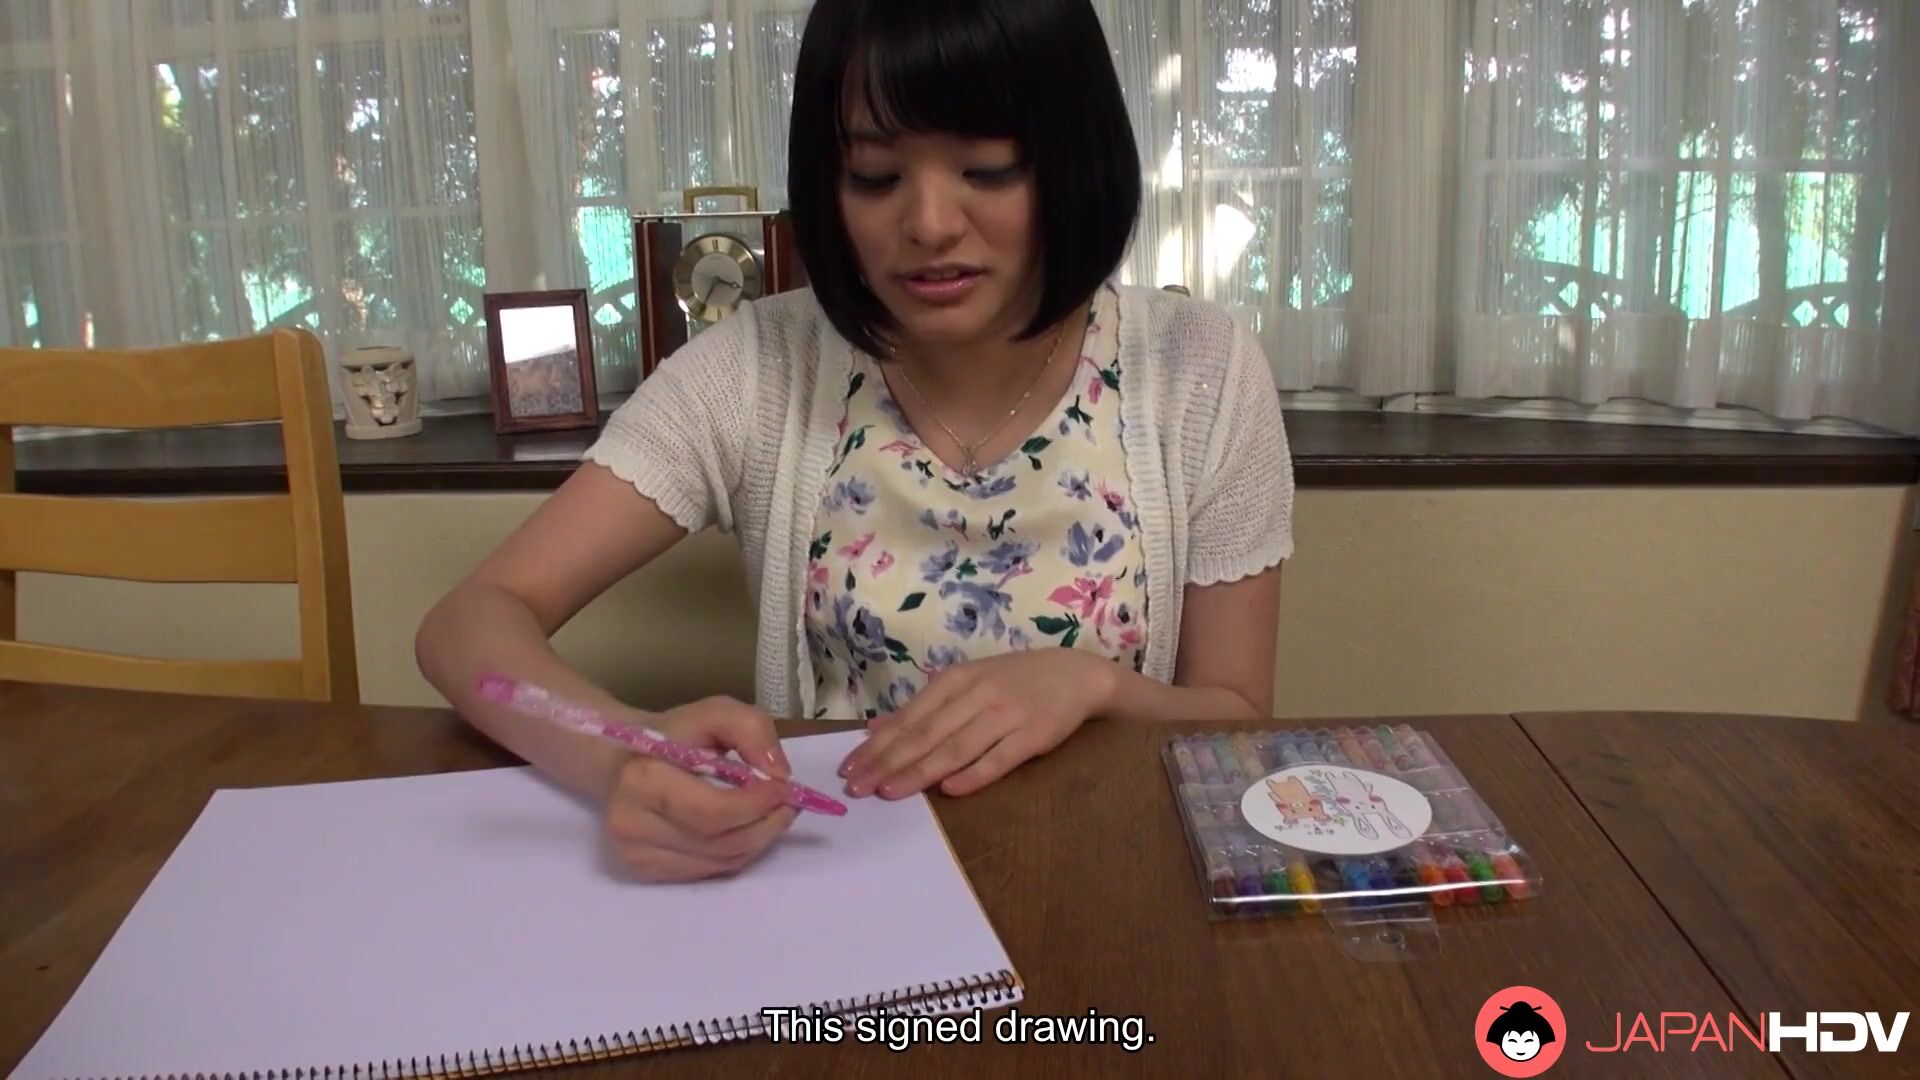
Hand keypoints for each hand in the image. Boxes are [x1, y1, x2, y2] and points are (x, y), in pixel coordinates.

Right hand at [602, 696, 798, 881]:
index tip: (786, 789)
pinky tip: (743, 830)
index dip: (757, 806)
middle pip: (720, 843)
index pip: (712, 813)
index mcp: (643, 779)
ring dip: (757, 842)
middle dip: (765, 826)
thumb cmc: (674, 734)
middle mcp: (632, 824)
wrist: (623, 758)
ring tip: (771, 815)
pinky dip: (736, 854)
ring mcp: (636, 853)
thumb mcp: (715, 713)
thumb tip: (779, 774)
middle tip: (789, 806)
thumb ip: (752, 731)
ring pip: (718, 863)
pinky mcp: (644, 870)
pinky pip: (708, 871)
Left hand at [837, 649, 1116, 799]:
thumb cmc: (1014, 681)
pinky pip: (1000, 758)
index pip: (909, 718)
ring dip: (920, 770)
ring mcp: (1007, 714)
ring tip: (890, 791)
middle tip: (858, 787)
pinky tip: (949, 790)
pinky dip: (974, 774)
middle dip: (888, 762)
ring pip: (956, 747)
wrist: (1077, 674)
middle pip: (926, 734)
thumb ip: (924, 707)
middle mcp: (977, 694)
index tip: (848, 769)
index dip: (878, 745)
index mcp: (956, 679)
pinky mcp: (1034, 734)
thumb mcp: (967, 683)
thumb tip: (876, 728)